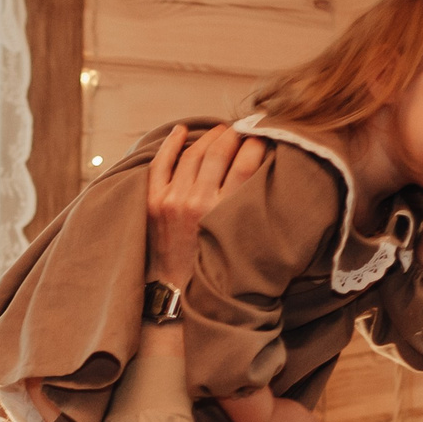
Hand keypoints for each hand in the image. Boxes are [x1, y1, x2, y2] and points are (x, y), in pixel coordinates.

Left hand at [146, 123, 266, 290]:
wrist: (180, 292)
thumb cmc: (218, 267)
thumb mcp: (244, 240)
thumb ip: (254, 207)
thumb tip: (269, 169)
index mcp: (225, 213)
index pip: (246, 162)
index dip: (256, 142)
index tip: (262, 135)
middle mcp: (198, 202)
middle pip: (218, 152)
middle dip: (234, 135)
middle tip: (242, 129)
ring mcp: (173, 200)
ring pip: (193, 154)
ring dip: (209, 137)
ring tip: (221, 132)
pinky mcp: (153, 202)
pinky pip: (161, 163)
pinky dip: (171, 144)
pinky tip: (182, 131)